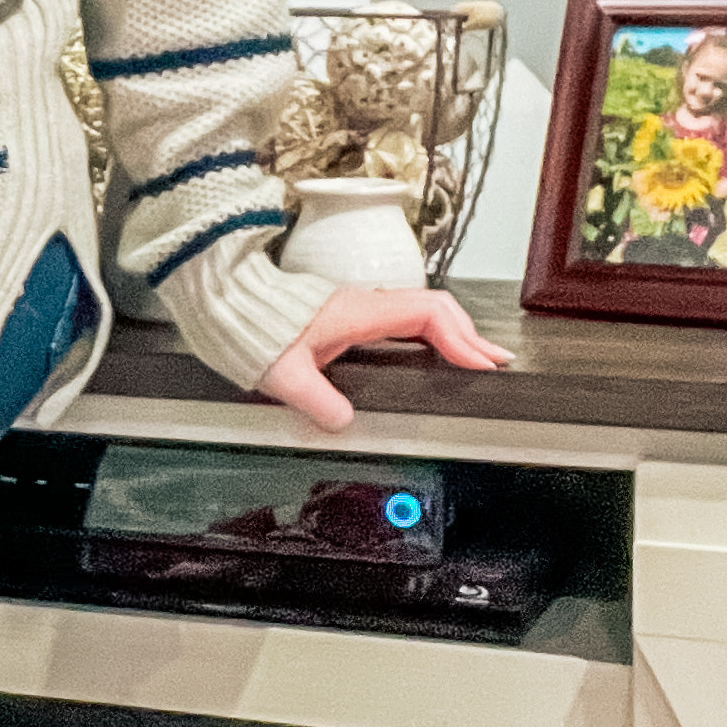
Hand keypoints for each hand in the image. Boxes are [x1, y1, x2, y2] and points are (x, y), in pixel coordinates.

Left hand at [253, 285, 512, 433]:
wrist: (230, 304)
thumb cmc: (254, 330)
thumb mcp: (285, 374)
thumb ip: (317, 401)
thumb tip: (345, 422)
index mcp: (358, 311)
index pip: (426, 314)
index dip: (459, 337)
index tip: (479, 363)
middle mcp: (365, 303)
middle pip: (436, 308)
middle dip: (470, 334)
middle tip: (496, 362)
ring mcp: (361, 306)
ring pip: (423, 309)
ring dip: (454, 330)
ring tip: (477, 355)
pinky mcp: (353, 313)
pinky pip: (406, 315)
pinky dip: (431, 330)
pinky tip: (434, 348)